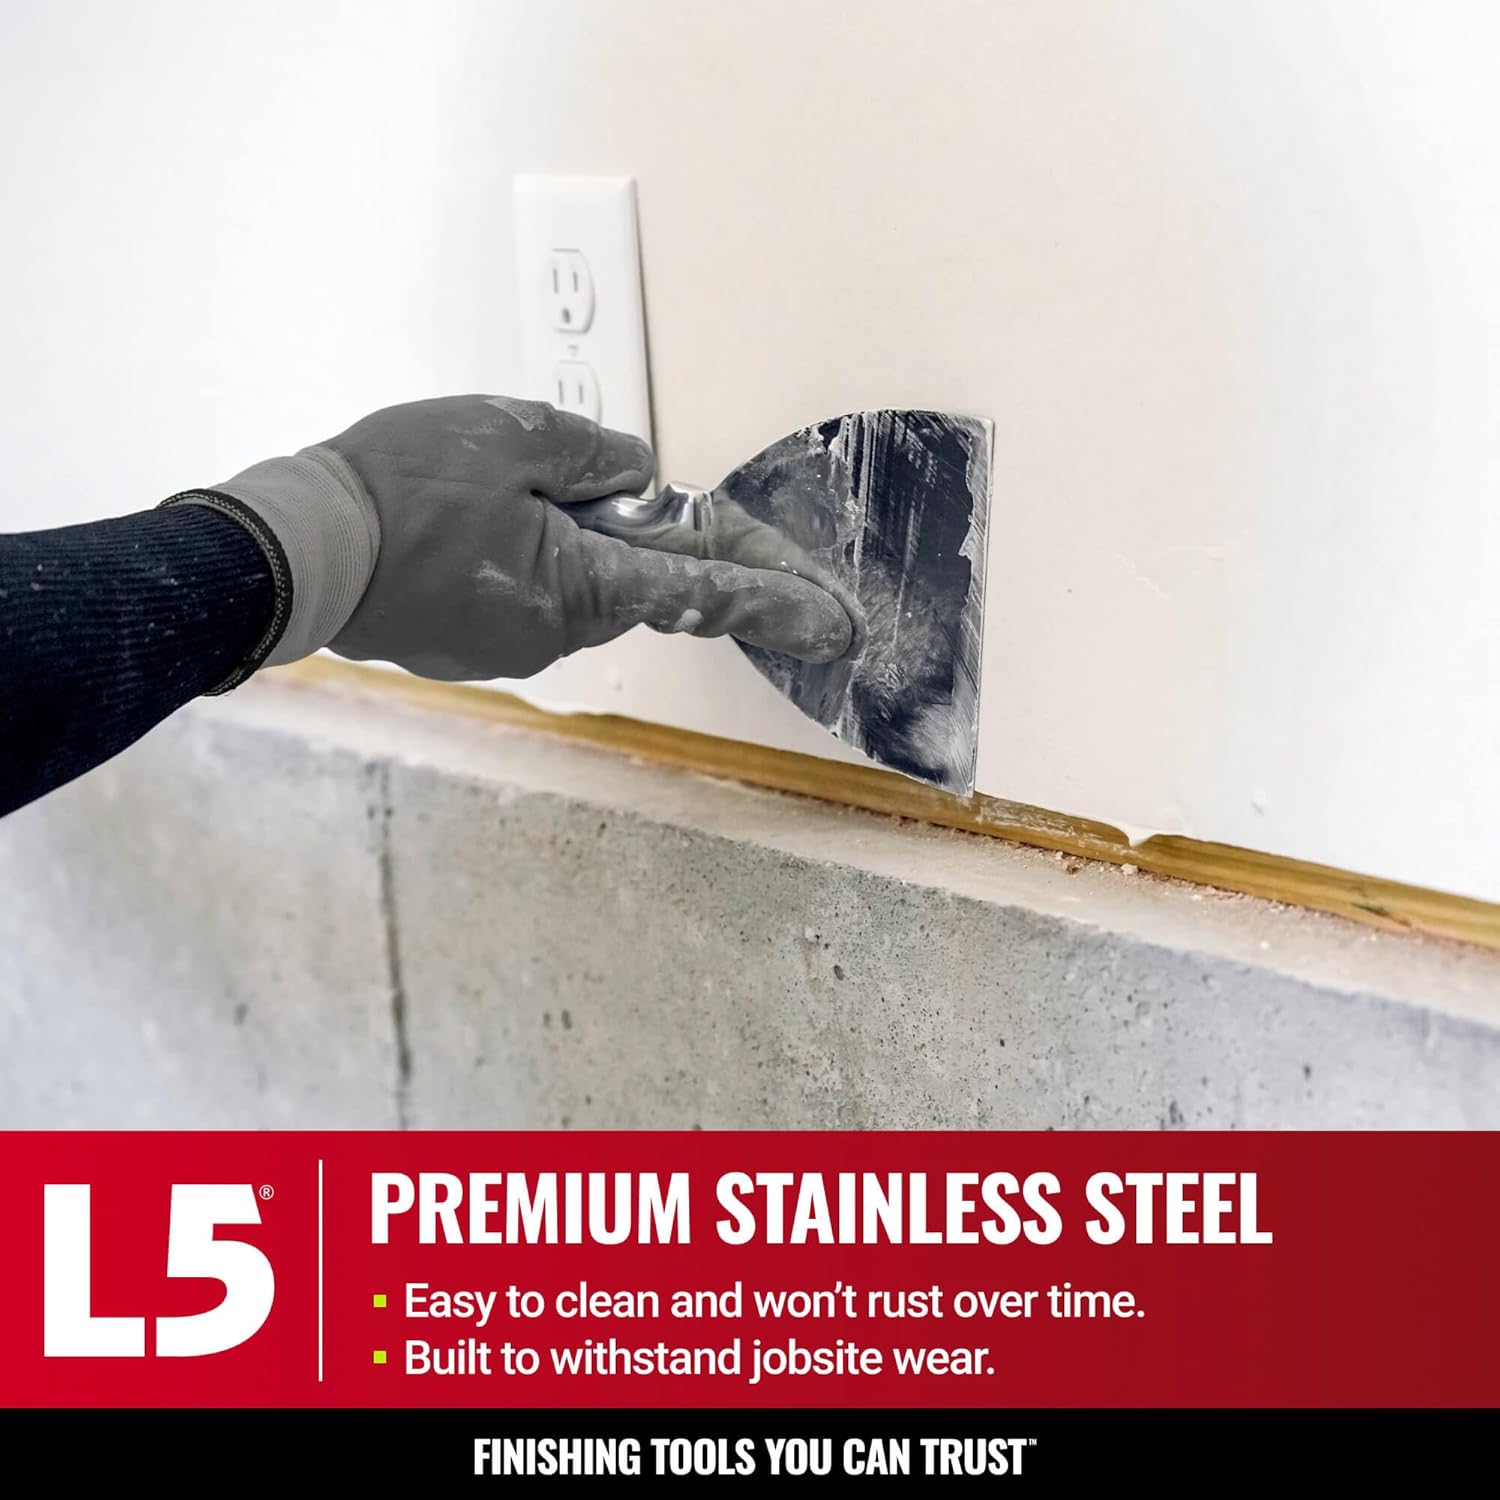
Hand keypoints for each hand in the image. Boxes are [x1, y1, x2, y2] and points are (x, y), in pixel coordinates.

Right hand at [187, 395, 854, 682]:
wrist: (297, 551)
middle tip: (612, 486)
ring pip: (583, 583)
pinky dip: (532, 557)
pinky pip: (534, 594)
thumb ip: (595, 454)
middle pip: (644, 581)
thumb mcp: (510, 433)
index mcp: (583, 582)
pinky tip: (480, 523)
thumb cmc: (396, 489)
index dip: (777, 600)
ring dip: (576, 539)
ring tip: (500, 490)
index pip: (707, 591)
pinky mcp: (479, 646)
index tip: (832, 622)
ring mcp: (517, 647)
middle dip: (648, 535)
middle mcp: (562, 630)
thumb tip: (639, 475)